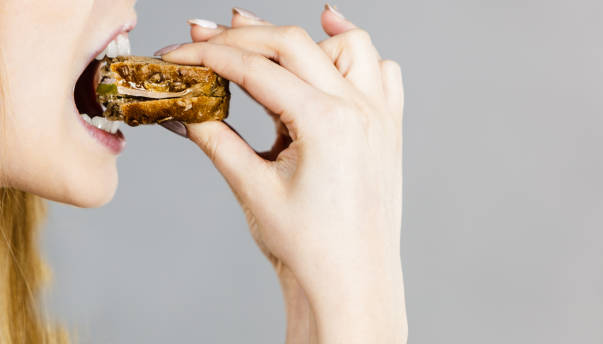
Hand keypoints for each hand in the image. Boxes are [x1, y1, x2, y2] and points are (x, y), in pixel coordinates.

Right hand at [161, 6, 405, 342]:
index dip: (210, 56)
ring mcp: (380, 116)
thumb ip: (217, 140)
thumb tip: (186, 112)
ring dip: (306, 38)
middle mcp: (360, 110)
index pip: (256, 68)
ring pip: (349, 45)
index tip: (181, 53)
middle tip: (206, 37)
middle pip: (294, 43)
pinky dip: (355, 56)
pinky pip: (382, 72)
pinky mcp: (388, 128)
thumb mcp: (253, 189)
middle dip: (244, 36)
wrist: (350, 282)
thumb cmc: (310, 249)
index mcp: (325, 123)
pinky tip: (331, 56)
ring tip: (268, 44)